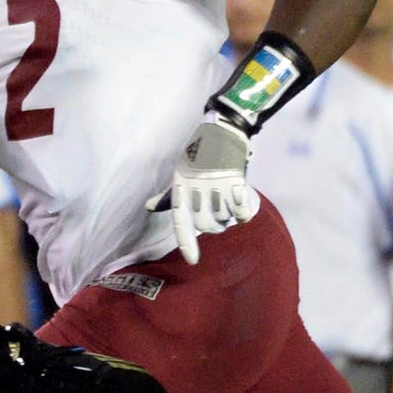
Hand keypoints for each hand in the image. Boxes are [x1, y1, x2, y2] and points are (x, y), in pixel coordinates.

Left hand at [147, 113, 254, 263]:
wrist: (222, 132)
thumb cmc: (198, 154)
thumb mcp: (179, 174)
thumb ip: (169, 196)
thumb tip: (149, 208)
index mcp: (181, 189)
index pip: (181, 223)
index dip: (187, 243)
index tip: (193, 260)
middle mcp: (197, 190)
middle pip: (206, 226)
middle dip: (214, 227)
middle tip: (219, 218)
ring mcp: (217, 186)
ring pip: (224, 219)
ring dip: (228, 218)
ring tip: (228, 205)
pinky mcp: (236, 182)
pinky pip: (241, 211)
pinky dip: (243, 213)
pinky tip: (242, 207)